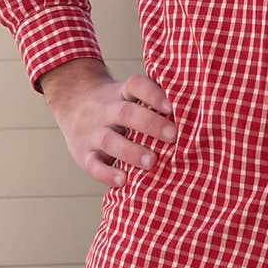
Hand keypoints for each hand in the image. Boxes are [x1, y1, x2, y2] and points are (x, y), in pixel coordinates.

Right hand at [41, 59, 175, 189]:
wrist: (72, 100)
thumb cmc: (115, 102)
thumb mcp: (127, 93)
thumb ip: (152, 99)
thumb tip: (195, 109)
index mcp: (120, 92)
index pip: (136, 85)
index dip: (153, 94)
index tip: (172, 107)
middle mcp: (105, 110)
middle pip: (125, 113)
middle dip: (150, 124)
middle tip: (173, 135)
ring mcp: (92, 132)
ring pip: (109, 140)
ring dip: (132, 151)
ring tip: (152, 162)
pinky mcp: (83, 154)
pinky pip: (93, 165)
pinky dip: (108, 174)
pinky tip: (124, 181)